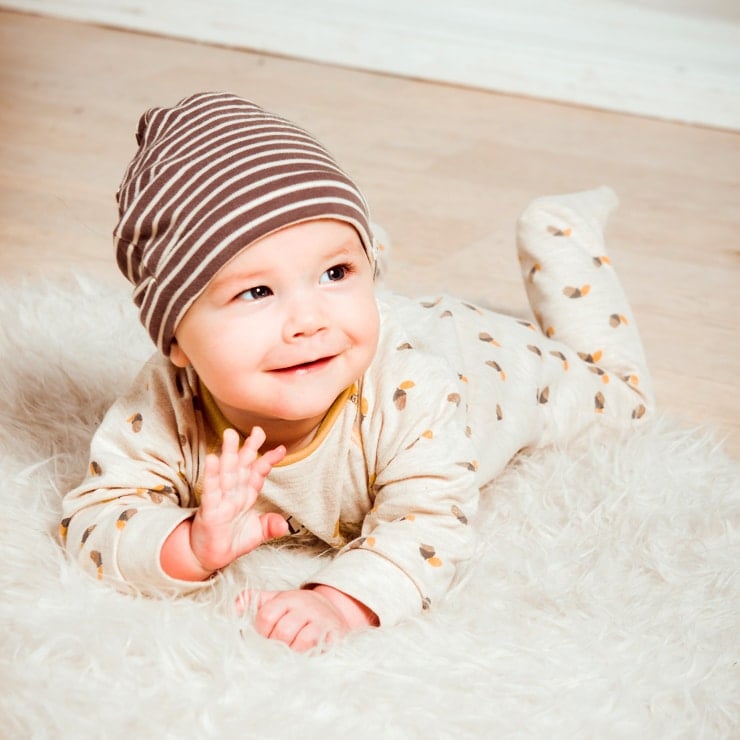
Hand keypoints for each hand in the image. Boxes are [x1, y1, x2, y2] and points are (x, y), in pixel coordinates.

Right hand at [191, 427, 287, 572]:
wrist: (208, 558)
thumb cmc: (230, 541)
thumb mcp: (256, 534)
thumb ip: (270, 526)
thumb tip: (285, 525)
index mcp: (246, 495)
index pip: (258, 473)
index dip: (268, 460)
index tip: (281, 449)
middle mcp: (234, 493)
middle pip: (242, 466)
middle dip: (249, 448)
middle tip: (257, 430)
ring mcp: (221, 500)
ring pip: (226, 473)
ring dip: (229, 454)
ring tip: (230, 435)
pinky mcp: (209, 510)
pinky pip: (211, 490)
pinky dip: (212, 475)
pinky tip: (213, 459)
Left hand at [238, 586, 377, 651]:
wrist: (332, 610)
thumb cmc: (298, 609)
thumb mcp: (276, 600)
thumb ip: (253, 601)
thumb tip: (234, 608)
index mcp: (287, 599)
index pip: (266, 616)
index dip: (261, 632)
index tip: (264, 638)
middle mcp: (305, 606)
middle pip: (283, 631)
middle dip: (276, 646)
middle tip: (276, 650)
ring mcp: (321, 620)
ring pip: (302, 642)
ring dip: (293, 652)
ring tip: (290, 654)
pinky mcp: (335, 634)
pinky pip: (320, 649)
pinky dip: (310, 656)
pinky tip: (305, 657)